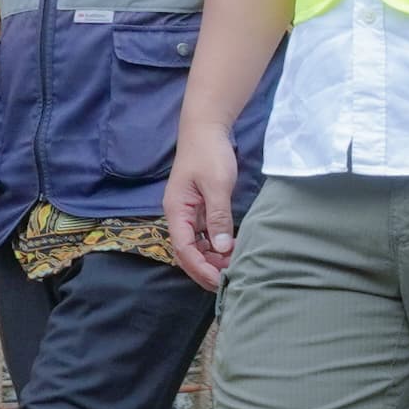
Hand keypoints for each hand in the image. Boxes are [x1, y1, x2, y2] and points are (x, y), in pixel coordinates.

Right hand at [163, 119, 244, 289]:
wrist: (206, 128)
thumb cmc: (209, 153)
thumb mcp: (217, 185)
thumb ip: (218, 217)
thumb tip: (223, 248)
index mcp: (176, 211)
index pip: (184, 249)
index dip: (200, 268)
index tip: (218, 280)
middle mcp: (178, 215)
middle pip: (187, 252)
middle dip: (205, 268)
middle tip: (229, 280)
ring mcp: (188, 213)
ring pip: (196, 245)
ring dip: (212, 259)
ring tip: (232, 267)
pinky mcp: (199, 209)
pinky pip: (204, 235)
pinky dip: (216, 246)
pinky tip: (231, 251)